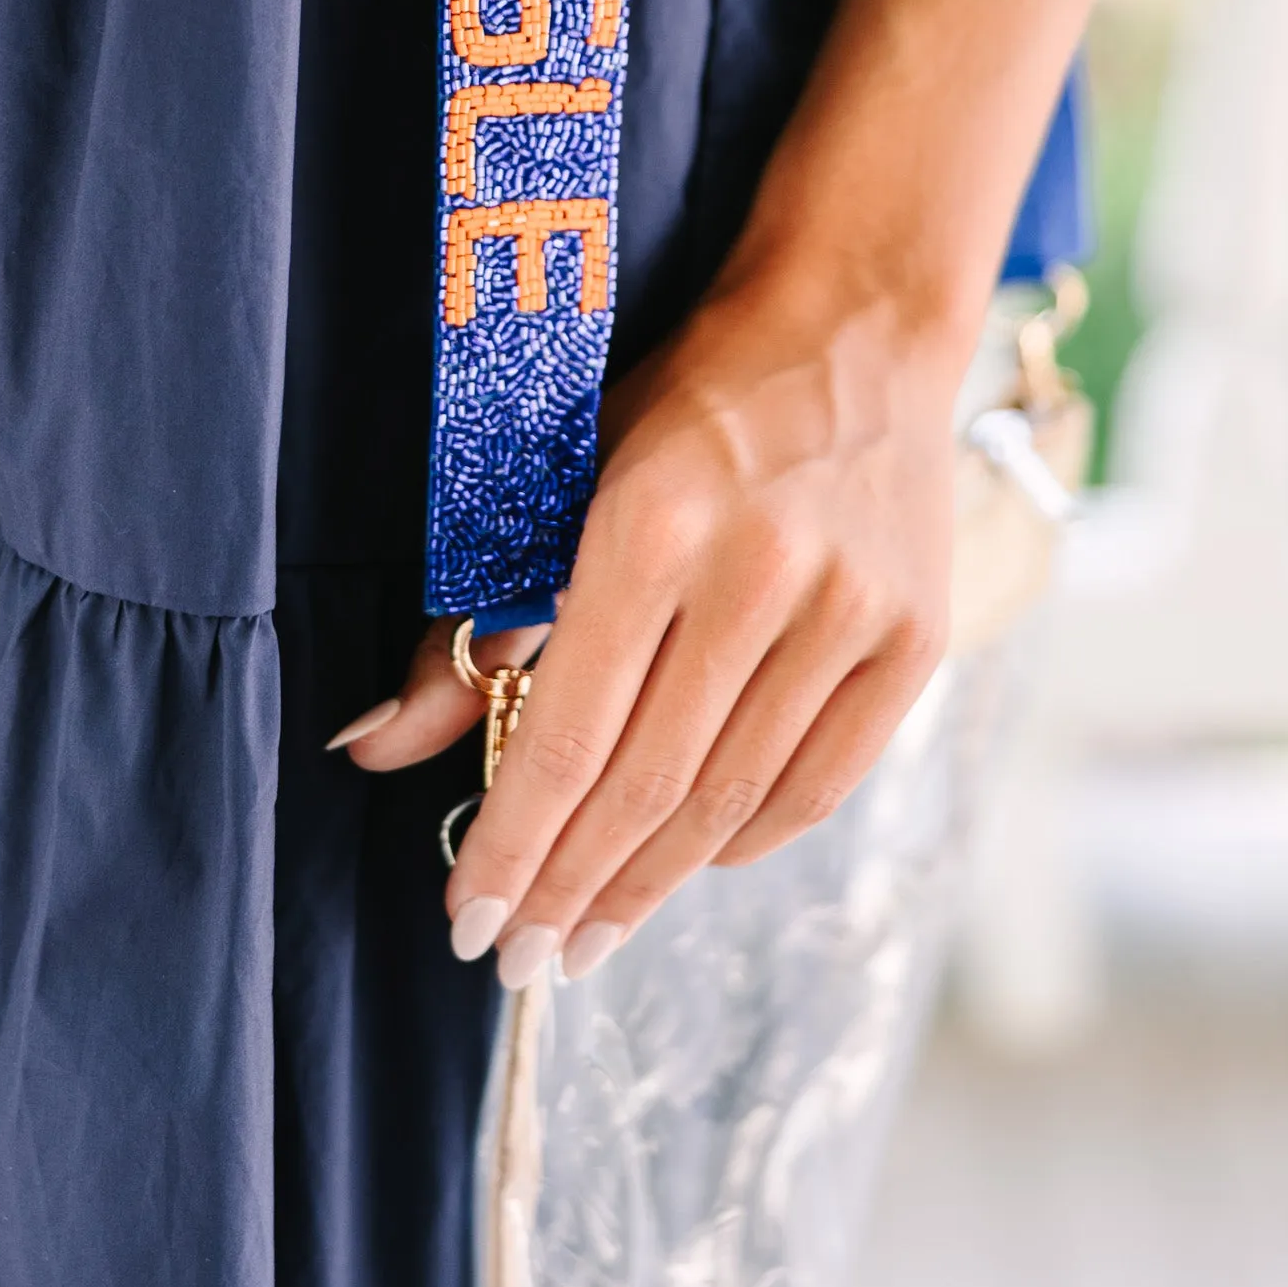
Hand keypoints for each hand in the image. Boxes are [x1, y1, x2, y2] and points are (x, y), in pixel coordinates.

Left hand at [343, 0, 1103, 983]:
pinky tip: (687, 864)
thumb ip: (472, 622)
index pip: (567, 732)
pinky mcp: (914, 638)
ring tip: (587, 936)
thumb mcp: (564, 476)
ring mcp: (850, 612)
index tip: (469, 920)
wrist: (856, 325)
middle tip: (519, 961)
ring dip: (646, 884)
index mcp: (653, 523)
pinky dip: (744, 838)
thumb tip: (373, 744)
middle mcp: (758, 574)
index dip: (513, 844)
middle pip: (645, 785)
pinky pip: (816, 783)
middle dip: (569, 889)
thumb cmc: (688, 401)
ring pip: (728, 800)